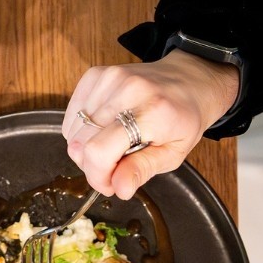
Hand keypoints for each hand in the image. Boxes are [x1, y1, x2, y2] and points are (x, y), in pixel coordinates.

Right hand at [62, 51, 239, 198]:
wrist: (189, 81)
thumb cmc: (184, 118)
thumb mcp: (174, 153)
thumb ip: (143, 169)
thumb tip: (119, 188)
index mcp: (153, 112)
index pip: (99, 151)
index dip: (97, 176)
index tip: (109, 185)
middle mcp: (128, 90)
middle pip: (80, 143)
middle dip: (91, 165)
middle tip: (112, 167)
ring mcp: (109, 79)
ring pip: (72, 131)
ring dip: (86, 147)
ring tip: (111, 144)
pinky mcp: (96, 74)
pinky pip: (72, 114)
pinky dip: (81, 129)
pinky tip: (103, 128)